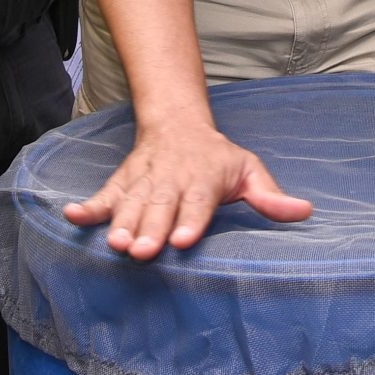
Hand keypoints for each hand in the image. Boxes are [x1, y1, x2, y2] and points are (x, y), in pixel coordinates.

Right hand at [62, 118, 312, 260]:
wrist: (177, 123)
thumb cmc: (217, 157)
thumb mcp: (248, 170)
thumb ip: (271, 196)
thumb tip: (305, 211)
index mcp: (203, 181)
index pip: (196, 203)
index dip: (189, 221)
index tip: (182, 240)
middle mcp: (170, 182)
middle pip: (159, 208)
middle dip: (151, 229)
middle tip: (142, 251)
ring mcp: (143, 183)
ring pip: (130, 205)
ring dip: (121, 223)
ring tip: (115, 243)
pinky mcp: (122, 184)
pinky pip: (102, 196)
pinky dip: (86, 207)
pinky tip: (70, 216)